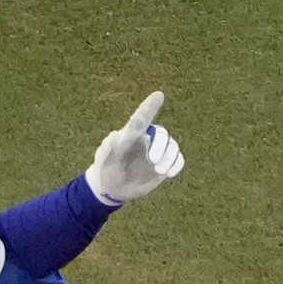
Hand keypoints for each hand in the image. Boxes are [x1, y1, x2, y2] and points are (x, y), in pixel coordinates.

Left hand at [83, 91, 184, 206]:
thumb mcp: (104, 160)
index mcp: (131, 134)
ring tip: (159, 171)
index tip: (159, 95)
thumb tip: (115, 135)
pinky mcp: (165, 164)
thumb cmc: (107, 169)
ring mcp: (157, 151)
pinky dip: (176, 164)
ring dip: (169, 157)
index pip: (141, 118)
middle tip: (152, 161)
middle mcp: (147, 139)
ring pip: (172, 146)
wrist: (113, 188)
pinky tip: (169, 173)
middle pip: (161, 133)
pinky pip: (177, 159)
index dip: (150, 107)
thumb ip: (109, 148)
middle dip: (160, 145)